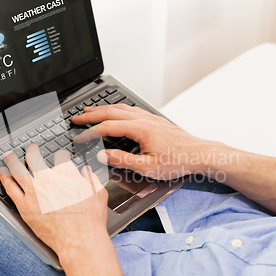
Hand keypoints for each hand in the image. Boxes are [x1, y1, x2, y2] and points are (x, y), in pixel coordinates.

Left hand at [0, 145, 108, 255]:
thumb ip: (91, 179)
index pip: (60, 156)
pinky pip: (10, 188)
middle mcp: (47, 179)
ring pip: (17, 169)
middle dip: (32, 150)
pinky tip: (3, 173)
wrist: (80, 240)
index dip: (60, 155)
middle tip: (31, 149)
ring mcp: (34, 192)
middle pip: (34, 156)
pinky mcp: (24, 206)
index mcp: (66, 173)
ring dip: (12, 159)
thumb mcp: (99, 194)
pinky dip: (5, 177)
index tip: (60, 157)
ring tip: (9, 156)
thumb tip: (86, 172)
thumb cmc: (90, 220)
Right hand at [72, 104, 226, 179]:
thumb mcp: (147, 167)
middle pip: (110, 112)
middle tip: (76, 117)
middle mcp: (143, 119)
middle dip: (90, 114)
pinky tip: (115, 112)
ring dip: (102, 109)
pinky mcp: (155, 120)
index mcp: (139, 129)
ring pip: (120, 108)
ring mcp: (150, 118)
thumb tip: (102, 155)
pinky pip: (131, 109)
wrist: (199, 154)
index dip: (90, 132)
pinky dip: (117, 109)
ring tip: (90, 110)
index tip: (79, 137)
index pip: (107, 128)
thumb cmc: (177, 161)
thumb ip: (122, 160)